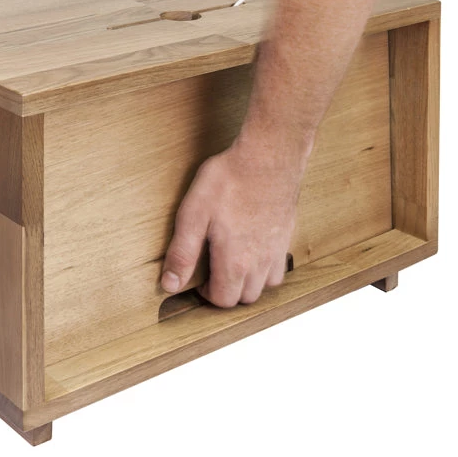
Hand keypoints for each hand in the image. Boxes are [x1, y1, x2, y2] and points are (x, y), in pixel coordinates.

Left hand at [160, 128, 309, 306]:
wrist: (268, 156)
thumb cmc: (230, 181)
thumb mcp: (193, 215)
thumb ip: (182, 254)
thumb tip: (170, 284)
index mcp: (235, 261)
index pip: (223, 300)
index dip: (206, 295)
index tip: (198, 280)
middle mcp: (260, 262)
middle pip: (245, 298)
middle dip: (226, 291)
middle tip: (211, 272)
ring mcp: (276, 250)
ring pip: (265, 286)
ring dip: (247, 283)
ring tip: (230, 264)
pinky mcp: (286, 235)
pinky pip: (279, 268)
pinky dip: (266, 269)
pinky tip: (252, 251)